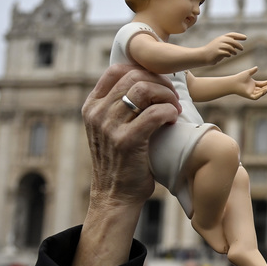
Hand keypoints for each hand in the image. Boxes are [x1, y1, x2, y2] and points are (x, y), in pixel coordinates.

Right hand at [75, 63, 181, 265]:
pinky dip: (169, 112)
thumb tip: (149, 81)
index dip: (144, 70)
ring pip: (144, 90)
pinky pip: (154, 113)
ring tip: (174, 108)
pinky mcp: (126, 141)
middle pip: (134, 76)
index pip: (117, 69)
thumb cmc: (121, 160)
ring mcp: (109, 127)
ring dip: (167, 96)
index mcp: (92, 106)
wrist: (115, 196)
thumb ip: (121, 106)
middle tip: (174, 97)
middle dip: (161, 83)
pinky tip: (172, 120)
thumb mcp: (111, 127)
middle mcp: (97, 113)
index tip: (160, 83)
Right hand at [201, 32, 245, 65]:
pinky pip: (226, 53)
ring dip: (234, 51)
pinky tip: (229, 55)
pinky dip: (229, 54)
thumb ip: (228, 45)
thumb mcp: (221, 46)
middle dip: (238, 45)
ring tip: (235, 53)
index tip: (245, 38)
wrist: (203, 56)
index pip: (231, 35)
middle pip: (232, 41)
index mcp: (221, 38)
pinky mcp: (217, 52)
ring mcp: (218, 46)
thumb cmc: (213, 51)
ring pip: (230, 47)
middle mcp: (220, 41)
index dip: (239, 36)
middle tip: (242, 49)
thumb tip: (237, 46)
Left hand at [236, 66, 266, 99]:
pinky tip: (263, 91)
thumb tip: (257, 67)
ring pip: (260, 93)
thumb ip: (253, 70)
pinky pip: (256, 97)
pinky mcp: (249, 96)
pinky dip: (260, 95)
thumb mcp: (248, 73)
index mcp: (253, 84)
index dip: (266, 83)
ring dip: (264, 91)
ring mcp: (251, 93)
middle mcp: (252, 89)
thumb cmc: (239, 77)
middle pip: (262, 89)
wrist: (234, 82)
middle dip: (266, 88)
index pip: (261, 84)